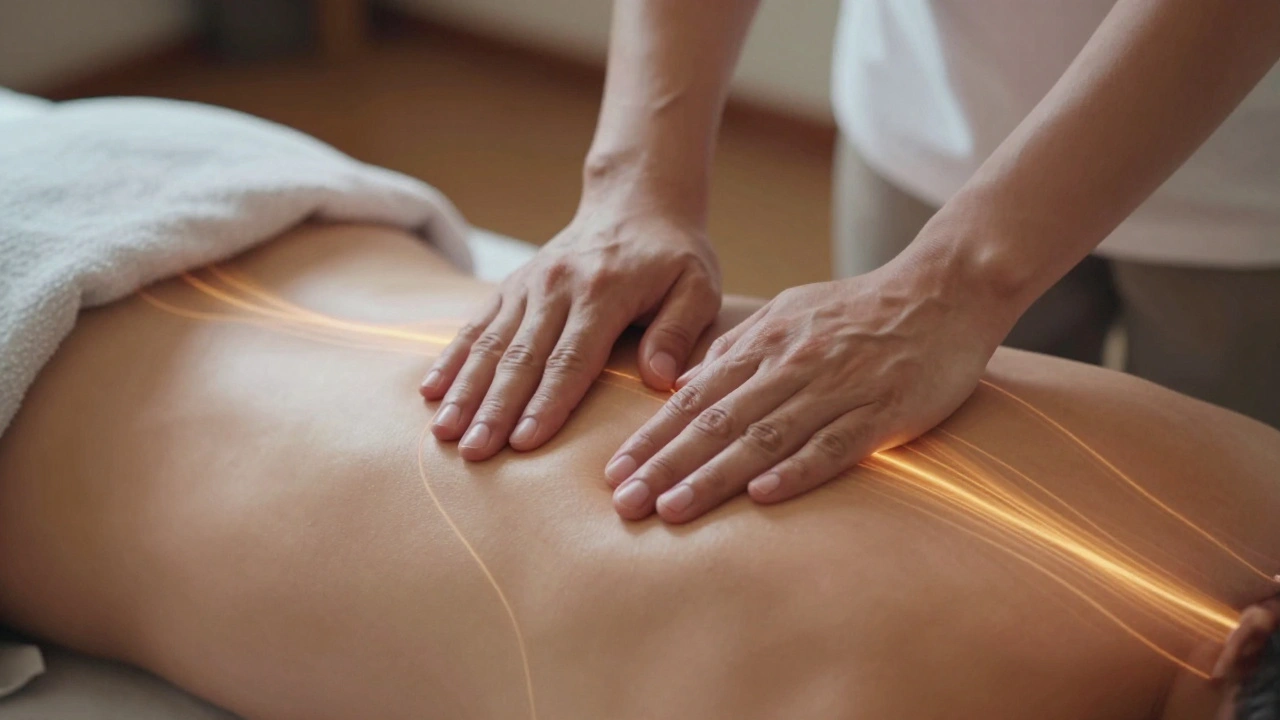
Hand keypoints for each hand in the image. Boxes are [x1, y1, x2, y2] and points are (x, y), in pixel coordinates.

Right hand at [421, 201, 720, 460]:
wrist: (636, 202)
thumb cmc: (673, 256)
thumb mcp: (697, 286)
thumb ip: (679, 331)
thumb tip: (661, 378)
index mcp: (604, 291)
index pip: (571, 358)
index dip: (546, 402)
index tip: (524, 442)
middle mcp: (557, 286)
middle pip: (521, 357)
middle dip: (494, 408)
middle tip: (474, 452)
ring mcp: (528, 284)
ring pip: (490, 343)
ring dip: (465, 391)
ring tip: (444, 433)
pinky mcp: (511, 286)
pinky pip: (476, 325)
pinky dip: (452, 358)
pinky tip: (430, 391)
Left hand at [603, 263, 1010, 522]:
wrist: (943, 290)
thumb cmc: (859, 310)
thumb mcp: (789, 313)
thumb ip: (738, 349)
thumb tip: (683, 383)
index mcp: (766, 344)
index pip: (694, 398)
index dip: (652, 437)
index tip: (614, 473)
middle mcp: (791, 366)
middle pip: (717, 421)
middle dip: (666, 464)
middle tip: (625, 503)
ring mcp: (837, 389)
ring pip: (763, 437)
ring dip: (714, 476)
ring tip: (672, 509)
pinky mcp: (882, 411)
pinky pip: (833, 445)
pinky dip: (796, 470)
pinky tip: (761, 498)